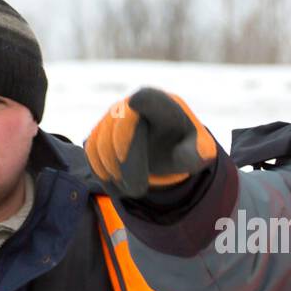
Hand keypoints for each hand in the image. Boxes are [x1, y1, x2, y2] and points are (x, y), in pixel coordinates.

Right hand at [84, 87, 216, 197]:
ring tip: (132, 190)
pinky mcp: (97, 133)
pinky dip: (102, 174)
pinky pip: (91, 154)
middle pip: (118, 132)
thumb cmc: (184, 144)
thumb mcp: (198, 150)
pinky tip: (119, 187)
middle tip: (138, 191)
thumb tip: (199, 154)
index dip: (136, 111)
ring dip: (113, 174)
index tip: (133, 122)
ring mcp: (109, 118)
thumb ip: (200, 153)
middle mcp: (129, 104)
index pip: (144, 100)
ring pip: (100, 145)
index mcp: (159, 103)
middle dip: (126, 165)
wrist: (166, 142)